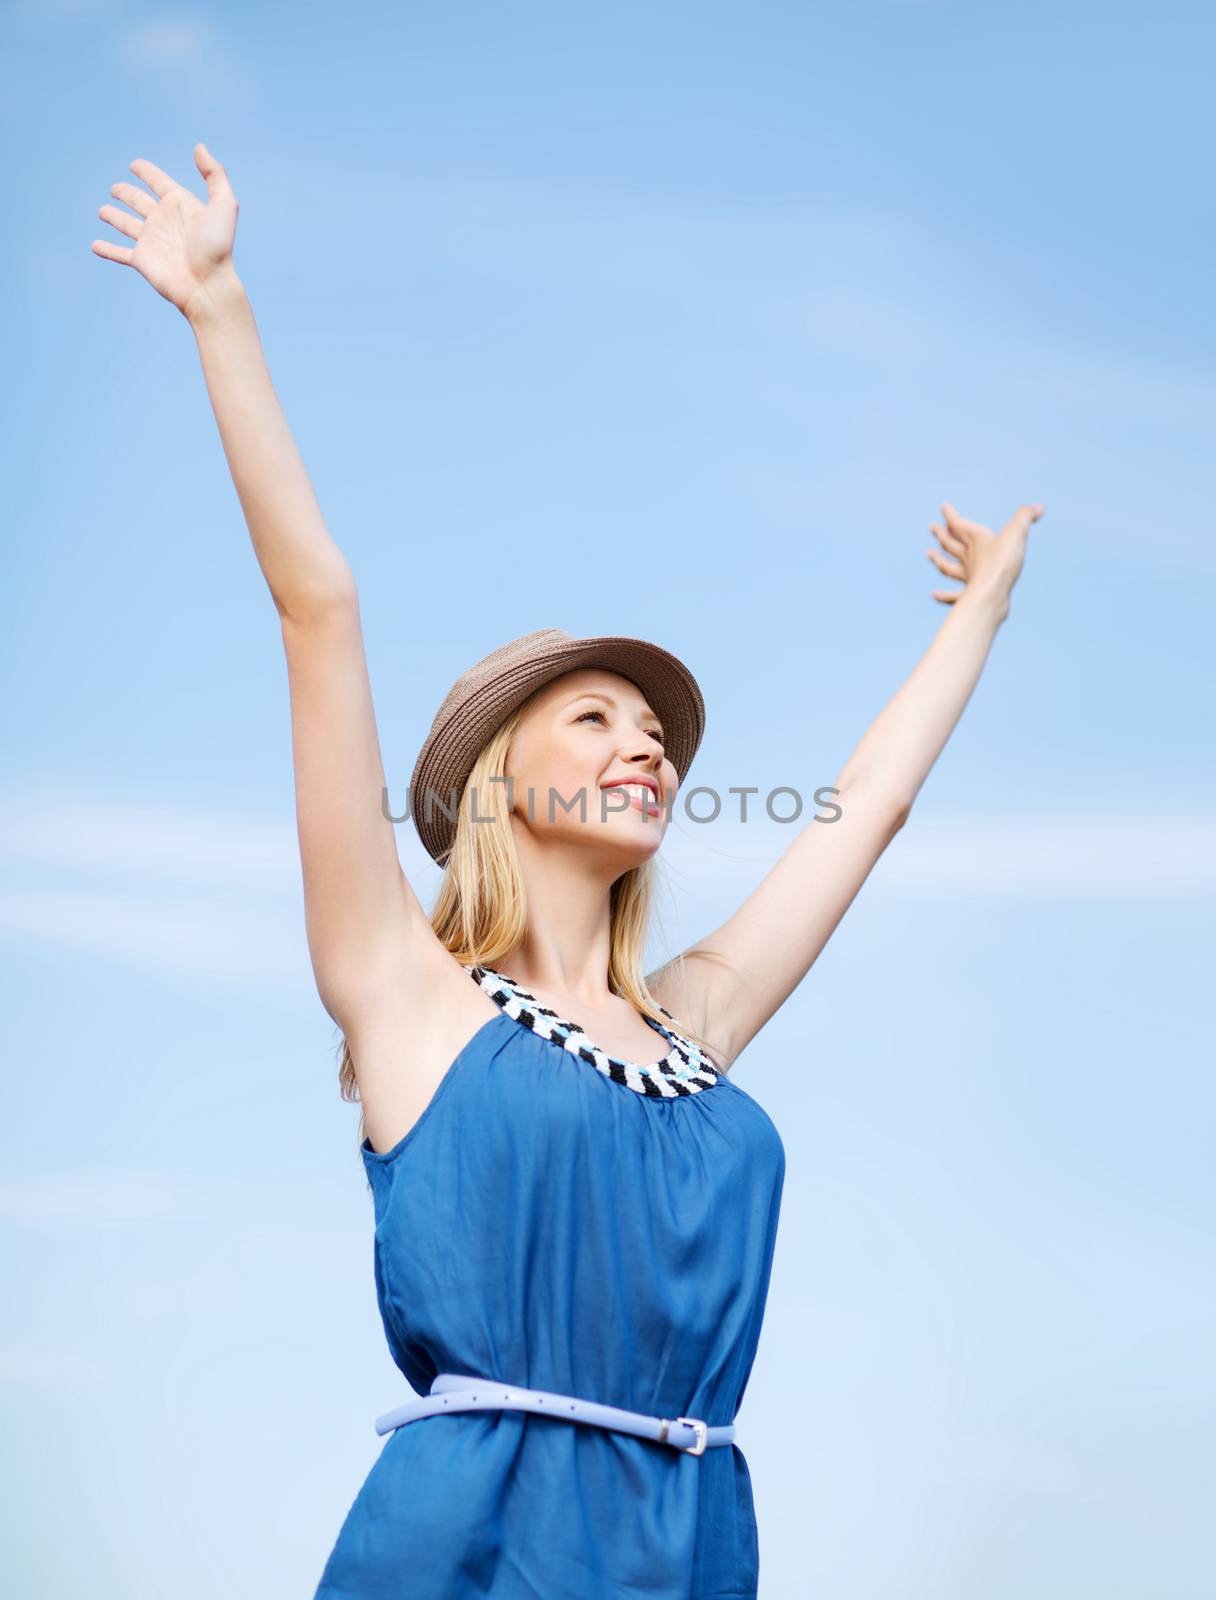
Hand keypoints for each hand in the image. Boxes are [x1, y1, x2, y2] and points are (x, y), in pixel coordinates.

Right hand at [90, 142, 239, 320]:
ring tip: (102, 211)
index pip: (159, 182)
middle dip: (126, 193)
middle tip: (115, 189)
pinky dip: (106, 250)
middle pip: (138, 201)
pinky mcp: (141, 260)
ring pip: (126, 224)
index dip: (147, 172)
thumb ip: (215, 174)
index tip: (135, 165)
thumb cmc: (218, 248)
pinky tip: (94, 246)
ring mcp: (151, 241)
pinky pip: (119, 253)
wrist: (208, 285)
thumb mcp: (224, 206)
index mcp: (179, 205)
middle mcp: (163, 221)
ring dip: (113, 217)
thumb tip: (199, 147)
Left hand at [926, 500, 1045, 614]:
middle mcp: (968, 557)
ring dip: (939, 560)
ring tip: (929, 555)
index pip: (958, 524)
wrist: (993, 593)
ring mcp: (967, 577)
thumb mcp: (1016, 533)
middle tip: (932, 528)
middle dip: (942, 534)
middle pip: (951, 544)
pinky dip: (944, 595)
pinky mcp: (970, 595)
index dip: (950, 515)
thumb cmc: (1002, 562)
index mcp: (975, 540)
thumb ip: (1025, 517)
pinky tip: (935, 595)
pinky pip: (953, 594)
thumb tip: (1038, 507)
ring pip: (949, 567)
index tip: (943, 507)